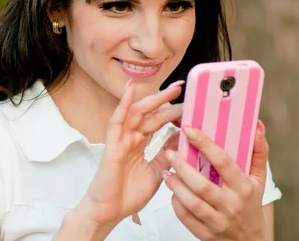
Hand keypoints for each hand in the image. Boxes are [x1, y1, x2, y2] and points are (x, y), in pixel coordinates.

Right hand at [76, 79, 183, 229]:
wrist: (109, 211)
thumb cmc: (127, 194)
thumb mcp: (156, 173)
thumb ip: (166, 156)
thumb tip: (181, 140)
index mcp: (139, 144)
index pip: (158, 122)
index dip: (172, 112)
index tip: (189, 104)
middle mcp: (130, 138)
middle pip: (150, 114)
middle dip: (166, 100)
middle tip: (182, 88)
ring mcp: (120, 139)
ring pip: (137, 113)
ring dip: (153, 99)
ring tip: (171, 89)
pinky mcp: (112, 145)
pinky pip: (117, 121)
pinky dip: (123, 105)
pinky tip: (130, 90)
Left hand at [163, 121, 268, 240]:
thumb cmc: (250, 203)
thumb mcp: (258, 178)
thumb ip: (258, 151)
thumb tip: (256, 124)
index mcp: (244, 188)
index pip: (224, 163)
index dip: (205, 145)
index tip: (189, 130)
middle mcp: (231, 205)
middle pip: (202, 185)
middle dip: (182, 167)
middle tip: (169, 152)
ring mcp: (218, 221)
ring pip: (192, 203)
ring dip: (175, 185)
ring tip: (168, 171)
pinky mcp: (205, 234)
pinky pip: (186, 218)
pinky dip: (176, 203)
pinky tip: (172, 191)